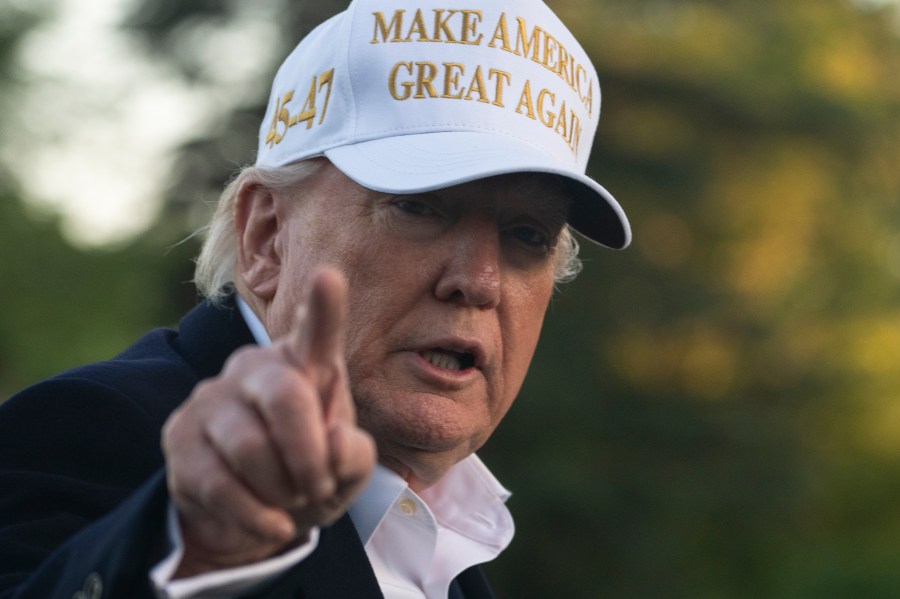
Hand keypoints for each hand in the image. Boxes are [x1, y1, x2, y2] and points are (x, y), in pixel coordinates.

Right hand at [162, 267, 375, 575]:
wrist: (256, 516)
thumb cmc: (311, 475)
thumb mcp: (346, 472)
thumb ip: (355, 455)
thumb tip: (335, 443)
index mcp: (305, 364)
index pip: (316, 331)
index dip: (323, 307)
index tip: (330, 276)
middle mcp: (255, 367)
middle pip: (284, 395)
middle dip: (308, 455)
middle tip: (318, 486)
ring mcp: (211, 398)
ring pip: (250, 446)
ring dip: (282, 489)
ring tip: (292, 499)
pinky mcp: (179, 437)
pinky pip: (219, 483)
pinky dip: (256, 515)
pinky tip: (272, 521)